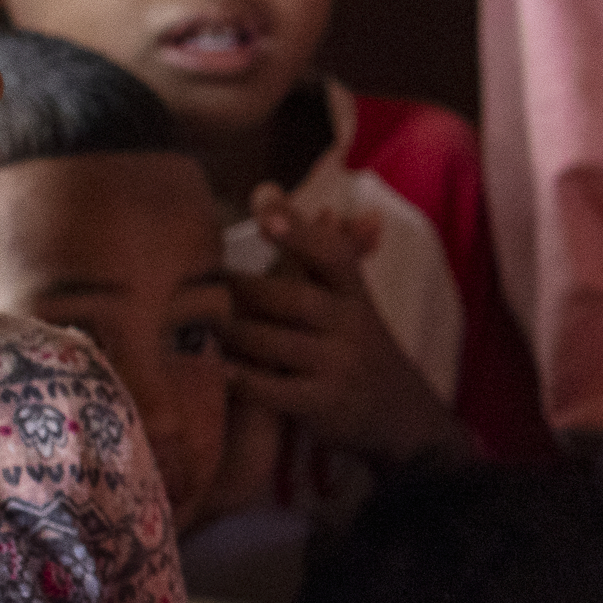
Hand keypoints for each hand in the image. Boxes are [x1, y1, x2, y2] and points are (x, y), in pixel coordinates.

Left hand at [225, 187, 471, 465]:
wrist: (402, 415)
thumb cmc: (356, 345)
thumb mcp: (350, 297)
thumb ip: (307, 246)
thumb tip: (266, 187)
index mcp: (355, 294)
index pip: (333, 254)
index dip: (299, 230)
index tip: (263, 205)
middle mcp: (352, 326)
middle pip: (293, 299)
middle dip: (243, 290)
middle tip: (200, 282)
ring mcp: (339, 367)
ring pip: (276, 344)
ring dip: (233, 334)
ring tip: (200, 324)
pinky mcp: (323, 405)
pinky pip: (275, 391)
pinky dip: (244, 379)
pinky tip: (218, 369)